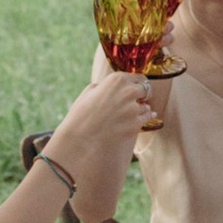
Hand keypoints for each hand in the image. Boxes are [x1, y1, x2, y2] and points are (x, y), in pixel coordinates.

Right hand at [44, 68, 150, 219]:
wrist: (75, 146)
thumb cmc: (76, 123)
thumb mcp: (85, 98)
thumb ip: (99, 89)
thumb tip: (106, 86)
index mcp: (112, 81)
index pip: (134, 77)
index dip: (134, 86)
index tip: (132, 93)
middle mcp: (124, 92)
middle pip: (144, 89)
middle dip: (140, 98)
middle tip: (131, 108)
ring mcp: (131, 108)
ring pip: (146, 106)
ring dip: (140, 113)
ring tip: (125, 122)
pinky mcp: (134, 125)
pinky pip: (145, 121)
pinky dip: (141, 125)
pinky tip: (129, 130)